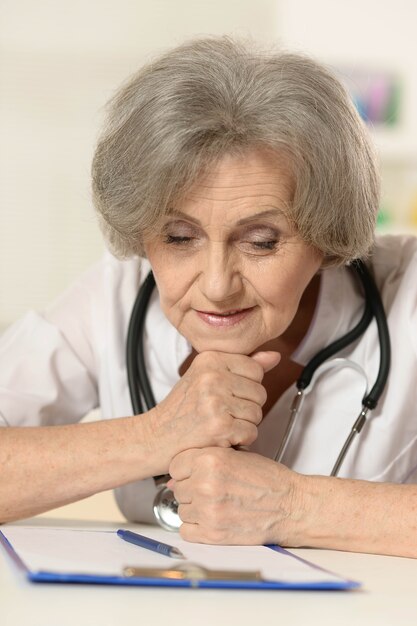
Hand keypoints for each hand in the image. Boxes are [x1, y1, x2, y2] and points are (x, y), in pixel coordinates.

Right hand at [143, 350, 279, 474]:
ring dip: (243, 424)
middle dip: (246, 407)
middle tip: (220, 412)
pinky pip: (252, 432)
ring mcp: (215, 400)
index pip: (256, 369)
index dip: (245, 387)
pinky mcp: (219, 425)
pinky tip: (220, 436)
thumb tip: (274, 356)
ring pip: (258, 413)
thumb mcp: (207, 377)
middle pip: (260, 392)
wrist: (156, 437)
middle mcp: (212, 376)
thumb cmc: (182, 409)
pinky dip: (240, 440)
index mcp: (210, 359)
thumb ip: (243, 365)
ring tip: (219, 423)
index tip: (225, 394)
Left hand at [168, 447, 303, 544]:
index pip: (175, 465)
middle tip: (213, 491)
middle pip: (178, 489)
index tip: (194, 474)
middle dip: (191, 490)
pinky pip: (186, 531)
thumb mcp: (237, 455)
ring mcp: (208, 510)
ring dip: (195, 509)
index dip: (186, 470)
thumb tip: (176, 476)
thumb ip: (206, 459)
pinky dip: (196, 528)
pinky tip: (212, 520)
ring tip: (217, 505)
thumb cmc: (268, 480)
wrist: (291, 506)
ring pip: (182, 510)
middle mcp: (206, 483)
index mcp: (211, 459)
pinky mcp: (212, 534)